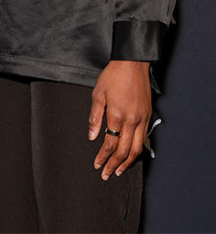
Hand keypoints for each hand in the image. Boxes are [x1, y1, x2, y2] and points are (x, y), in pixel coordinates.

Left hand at [88, 60, 150, 179]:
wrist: (132, 64)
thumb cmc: (113, 76)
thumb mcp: (98, 94)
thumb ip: (94, 117)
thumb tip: (92, 136)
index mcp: (117, 115)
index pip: (110, 143)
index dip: (103, 156)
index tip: (97, 165)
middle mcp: (132, 121)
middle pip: (125, 151)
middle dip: (114, 165)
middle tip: (106, 175)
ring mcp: (143, 119)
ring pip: (137, 148)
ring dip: (128, 162)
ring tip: (119, 171)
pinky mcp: (148, 116)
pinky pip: (144, 139)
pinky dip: (138, 150)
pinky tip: (132, 155)